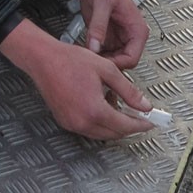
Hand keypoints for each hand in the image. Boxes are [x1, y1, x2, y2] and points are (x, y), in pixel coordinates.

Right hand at [0, 18, 155, 139]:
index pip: (126, 126)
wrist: (42, 58)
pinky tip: (98, 104)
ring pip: (102, 134)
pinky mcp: (65, 122)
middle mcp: (83, 122)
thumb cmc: (69, 60)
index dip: (141, 124)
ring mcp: (72, 124)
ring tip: (113, 101)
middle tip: (136, 112)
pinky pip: (89, 129)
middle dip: (128, 125)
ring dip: (113, 124)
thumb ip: (128, 90)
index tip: (150, 122)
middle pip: (115, 134)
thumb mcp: (106, 69)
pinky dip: (99, 122)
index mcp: (95, 109)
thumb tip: (144, 105)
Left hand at [78, 0, 148, 68]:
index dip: (116, 64)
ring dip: (98, 59)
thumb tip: (95, 48)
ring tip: (82, 55)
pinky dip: (93, 52)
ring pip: (111, 59)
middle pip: (121, 62)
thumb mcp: (101, 4)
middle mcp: (129, 37)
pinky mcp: (106, 35)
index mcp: (136, 31)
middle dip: (106, 63)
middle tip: (87, 61)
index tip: (98, 63)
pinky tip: (81, 48)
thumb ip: (98, 26)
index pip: (131, 60)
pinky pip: (102, 51)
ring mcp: (117, 37)